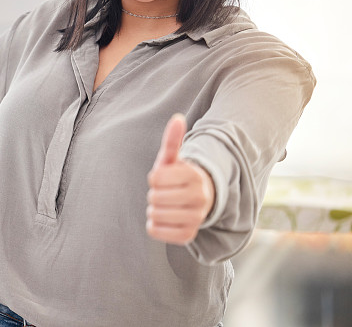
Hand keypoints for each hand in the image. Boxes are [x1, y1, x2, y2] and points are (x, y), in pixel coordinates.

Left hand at [146, 114, 214, 244]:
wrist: (196, 200)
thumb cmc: (178, 176)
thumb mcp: (173, 158)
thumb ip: (172, 140)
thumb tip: (177, 118)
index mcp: (194, 175)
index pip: (155, 178)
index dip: (155, 177)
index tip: (165, 178)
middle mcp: (200, 198)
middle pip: (154, 197)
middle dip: (154, 194)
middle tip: (166, 192)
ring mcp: (196, 218)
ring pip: (154, 215)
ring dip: (153, 209)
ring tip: (167, 204)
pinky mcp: (188, 235)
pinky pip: (155, 230)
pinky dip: (154, 225)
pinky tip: (165, 218)